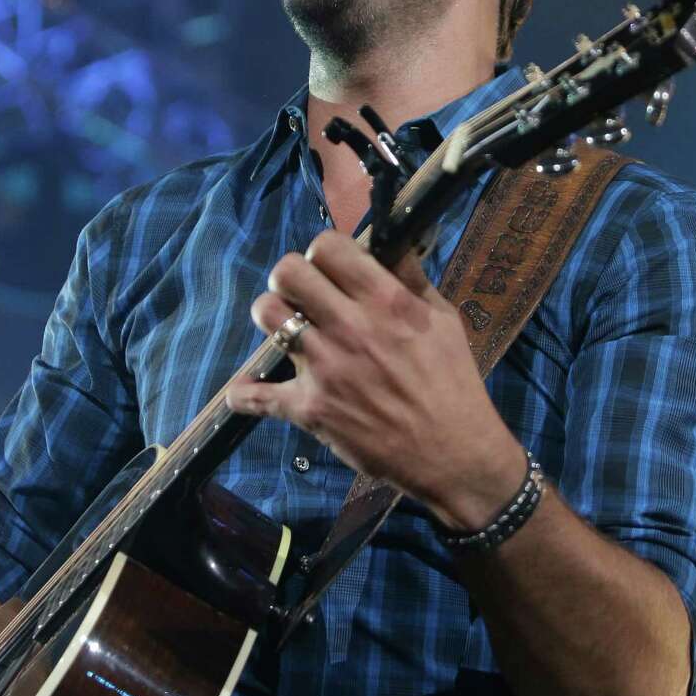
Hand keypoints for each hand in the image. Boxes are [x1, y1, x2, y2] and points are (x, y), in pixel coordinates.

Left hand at [225, 231, 526, 530]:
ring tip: (286, 329)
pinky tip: (243, 391)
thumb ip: (412, 279)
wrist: (452, 452)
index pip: (328, 247)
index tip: (329, 267)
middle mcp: (349, 326)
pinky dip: (244, 395)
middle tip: (301, 294)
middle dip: (290, 277)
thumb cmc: (453, 382)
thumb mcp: (443, 319)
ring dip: (272, 317)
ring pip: (267, 315)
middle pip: (287, 272)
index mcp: (384, 300)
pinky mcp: (309, 408)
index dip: (323, 251)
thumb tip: (391, 243)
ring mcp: (324, 366)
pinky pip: (256, 397)